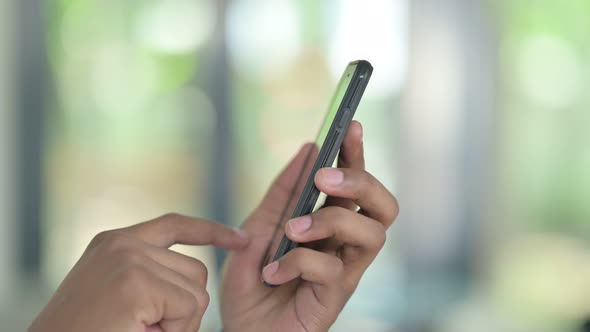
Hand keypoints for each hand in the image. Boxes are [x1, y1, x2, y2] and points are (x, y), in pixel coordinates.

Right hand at [29, 214, 248, 331]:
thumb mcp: (119, 291)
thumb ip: (152, 273)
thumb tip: (200, 275)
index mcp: (115, 242)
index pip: (175, 225)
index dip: (212, 231)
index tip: (241, 240)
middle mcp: (123, 244)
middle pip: (197, 270)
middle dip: (185, 307)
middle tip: (145, 328)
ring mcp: (129, 260)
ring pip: (197, 292)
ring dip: (178, 324)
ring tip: (138, 331)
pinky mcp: (135, 283)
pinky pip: (188, 310)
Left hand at [221, 121, 398, 331]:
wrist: (240, 331)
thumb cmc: (252, 283)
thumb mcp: (258, 227)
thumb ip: (283, 193)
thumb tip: (308, 148)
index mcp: (331, 226)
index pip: (357, 185)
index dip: (359, 155)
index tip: (352, 125)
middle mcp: (345, 247)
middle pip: (385, 207)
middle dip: (361, 183)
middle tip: (325, 179)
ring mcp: (344, 273)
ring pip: (371, 235)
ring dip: (330, 221)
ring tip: (293, 229)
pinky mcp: (334, 299)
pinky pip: (331, 269)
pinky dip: (297, 261)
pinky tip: (272, 271)